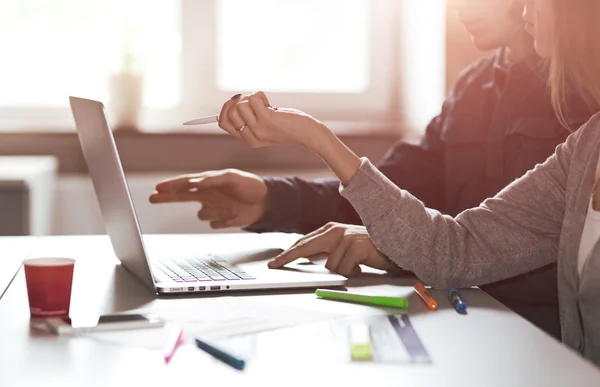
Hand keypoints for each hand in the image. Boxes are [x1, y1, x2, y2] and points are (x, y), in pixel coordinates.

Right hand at [149, 169, 268, 228]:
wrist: (265, 202)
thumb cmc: (249, 185)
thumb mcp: (231, 177)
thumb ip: (212, 180)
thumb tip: (195, 182)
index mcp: (208, 182)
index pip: (185, 183)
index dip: (171, 186)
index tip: (158, 188)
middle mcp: (207, 195)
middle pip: (182, 197)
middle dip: (168, 197)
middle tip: (152, 197)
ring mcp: (212, 208)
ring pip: (202, 214)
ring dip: (215, 212)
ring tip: (232, 206)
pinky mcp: (220, 220)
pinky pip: (215, 224)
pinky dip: (225, 220)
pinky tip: (235, 215)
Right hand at [219, 91, 361, 185]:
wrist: (308, 134)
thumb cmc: (288, 126)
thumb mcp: (265, 125)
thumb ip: (251, 118)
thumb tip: (233, 101)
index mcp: (248, 140)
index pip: (223, 122)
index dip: (226, 108)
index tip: (238, 101)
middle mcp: (250, 137)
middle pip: (229, 112)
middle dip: (239, 101)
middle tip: (255, 102)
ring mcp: (258, 130)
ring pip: (240, 105)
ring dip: (251, 98)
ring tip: (265, 104)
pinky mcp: (267, 120)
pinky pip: (252, 99)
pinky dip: (260, 95)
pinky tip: (270, 103)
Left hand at [268, 223, 393, 276]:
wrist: (397, 245)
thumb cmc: (370, 250)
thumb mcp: (345, 249)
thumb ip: (327, 251)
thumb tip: (306, 259)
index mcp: (330, 230)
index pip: (304, 242)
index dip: (288, 254)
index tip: (274, 263)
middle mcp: (335, 231)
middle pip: (305, 247)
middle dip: (289, 258)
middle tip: (275, 266)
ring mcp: (345, 237)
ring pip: (330, 267)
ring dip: (343, 272)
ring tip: (357, 266)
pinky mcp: (356, 246)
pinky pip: (344, 270)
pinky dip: (353, 273)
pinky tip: (363, 266)